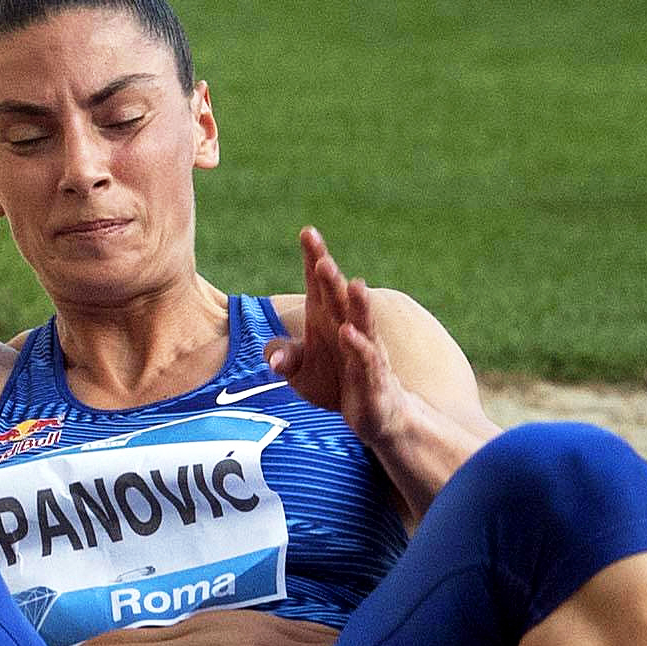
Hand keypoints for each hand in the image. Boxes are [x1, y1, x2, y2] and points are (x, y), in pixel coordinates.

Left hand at [266, 227, 409, 448]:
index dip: (314, 258)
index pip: (318, 285)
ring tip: (351, 283)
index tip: (307, 232)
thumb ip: (286, 358)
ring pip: (360, 321)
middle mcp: (346, 327)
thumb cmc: (337, 382)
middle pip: (337, 297)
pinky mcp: (373, 375)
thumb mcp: (302, 373)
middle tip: (321, 257)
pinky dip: (358, 345)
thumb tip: (272, 358)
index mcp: (326, 319)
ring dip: (355, 303)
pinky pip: (366, 357)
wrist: (374, 413)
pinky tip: (348, 332)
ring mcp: (363, 349)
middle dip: (330, 277)